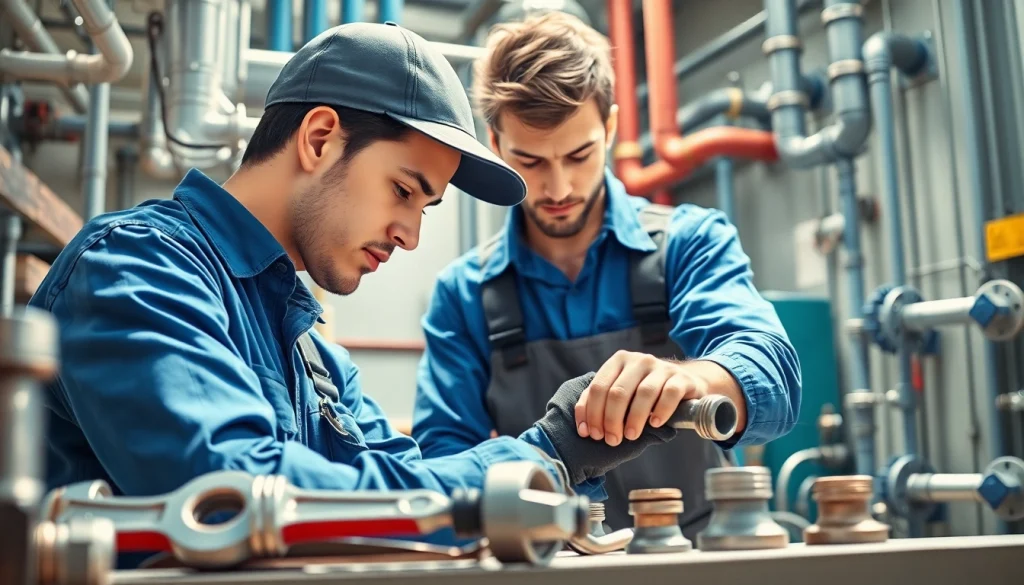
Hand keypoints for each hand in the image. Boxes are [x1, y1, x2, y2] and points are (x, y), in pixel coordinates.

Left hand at [575, 350, 707, 445]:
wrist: (683, 384)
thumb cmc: (645, 394)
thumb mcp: (621, 394)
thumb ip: (597, 404)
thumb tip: (584, 429)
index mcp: (618, 361)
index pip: (598, 387)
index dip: (593, 413)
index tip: (595, 435)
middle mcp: (639, 360)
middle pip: (618, 392)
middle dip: (612, 420)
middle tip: (613, 440)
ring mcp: (661, 367)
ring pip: (643, 393)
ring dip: (634, 419)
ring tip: (630, 435)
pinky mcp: (681, 378)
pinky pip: (669, 394)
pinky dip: (660, 411)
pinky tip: (655, 424)